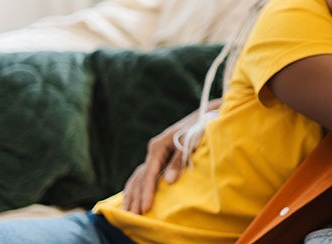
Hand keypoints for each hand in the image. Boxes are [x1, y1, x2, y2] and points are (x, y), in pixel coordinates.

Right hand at [120, 98, 220, 213]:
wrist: (204, 116)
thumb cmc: (198, 129)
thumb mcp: (190, 143)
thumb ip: (179, 161)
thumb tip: (169, 182)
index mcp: (158, 146)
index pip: (149, 173)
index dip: (147, 192)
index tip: (146, 208)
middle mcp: (153, 150)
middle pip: (141, 177)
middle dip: (136, 197)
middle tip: (132, 216)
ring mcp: (155, 154)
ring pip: (139, 177)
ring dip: (132, 194)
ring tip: (127, 213)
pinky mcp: (159, 157)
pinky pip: (143, 175)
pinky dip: (136, 187)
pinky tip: (130, 198)